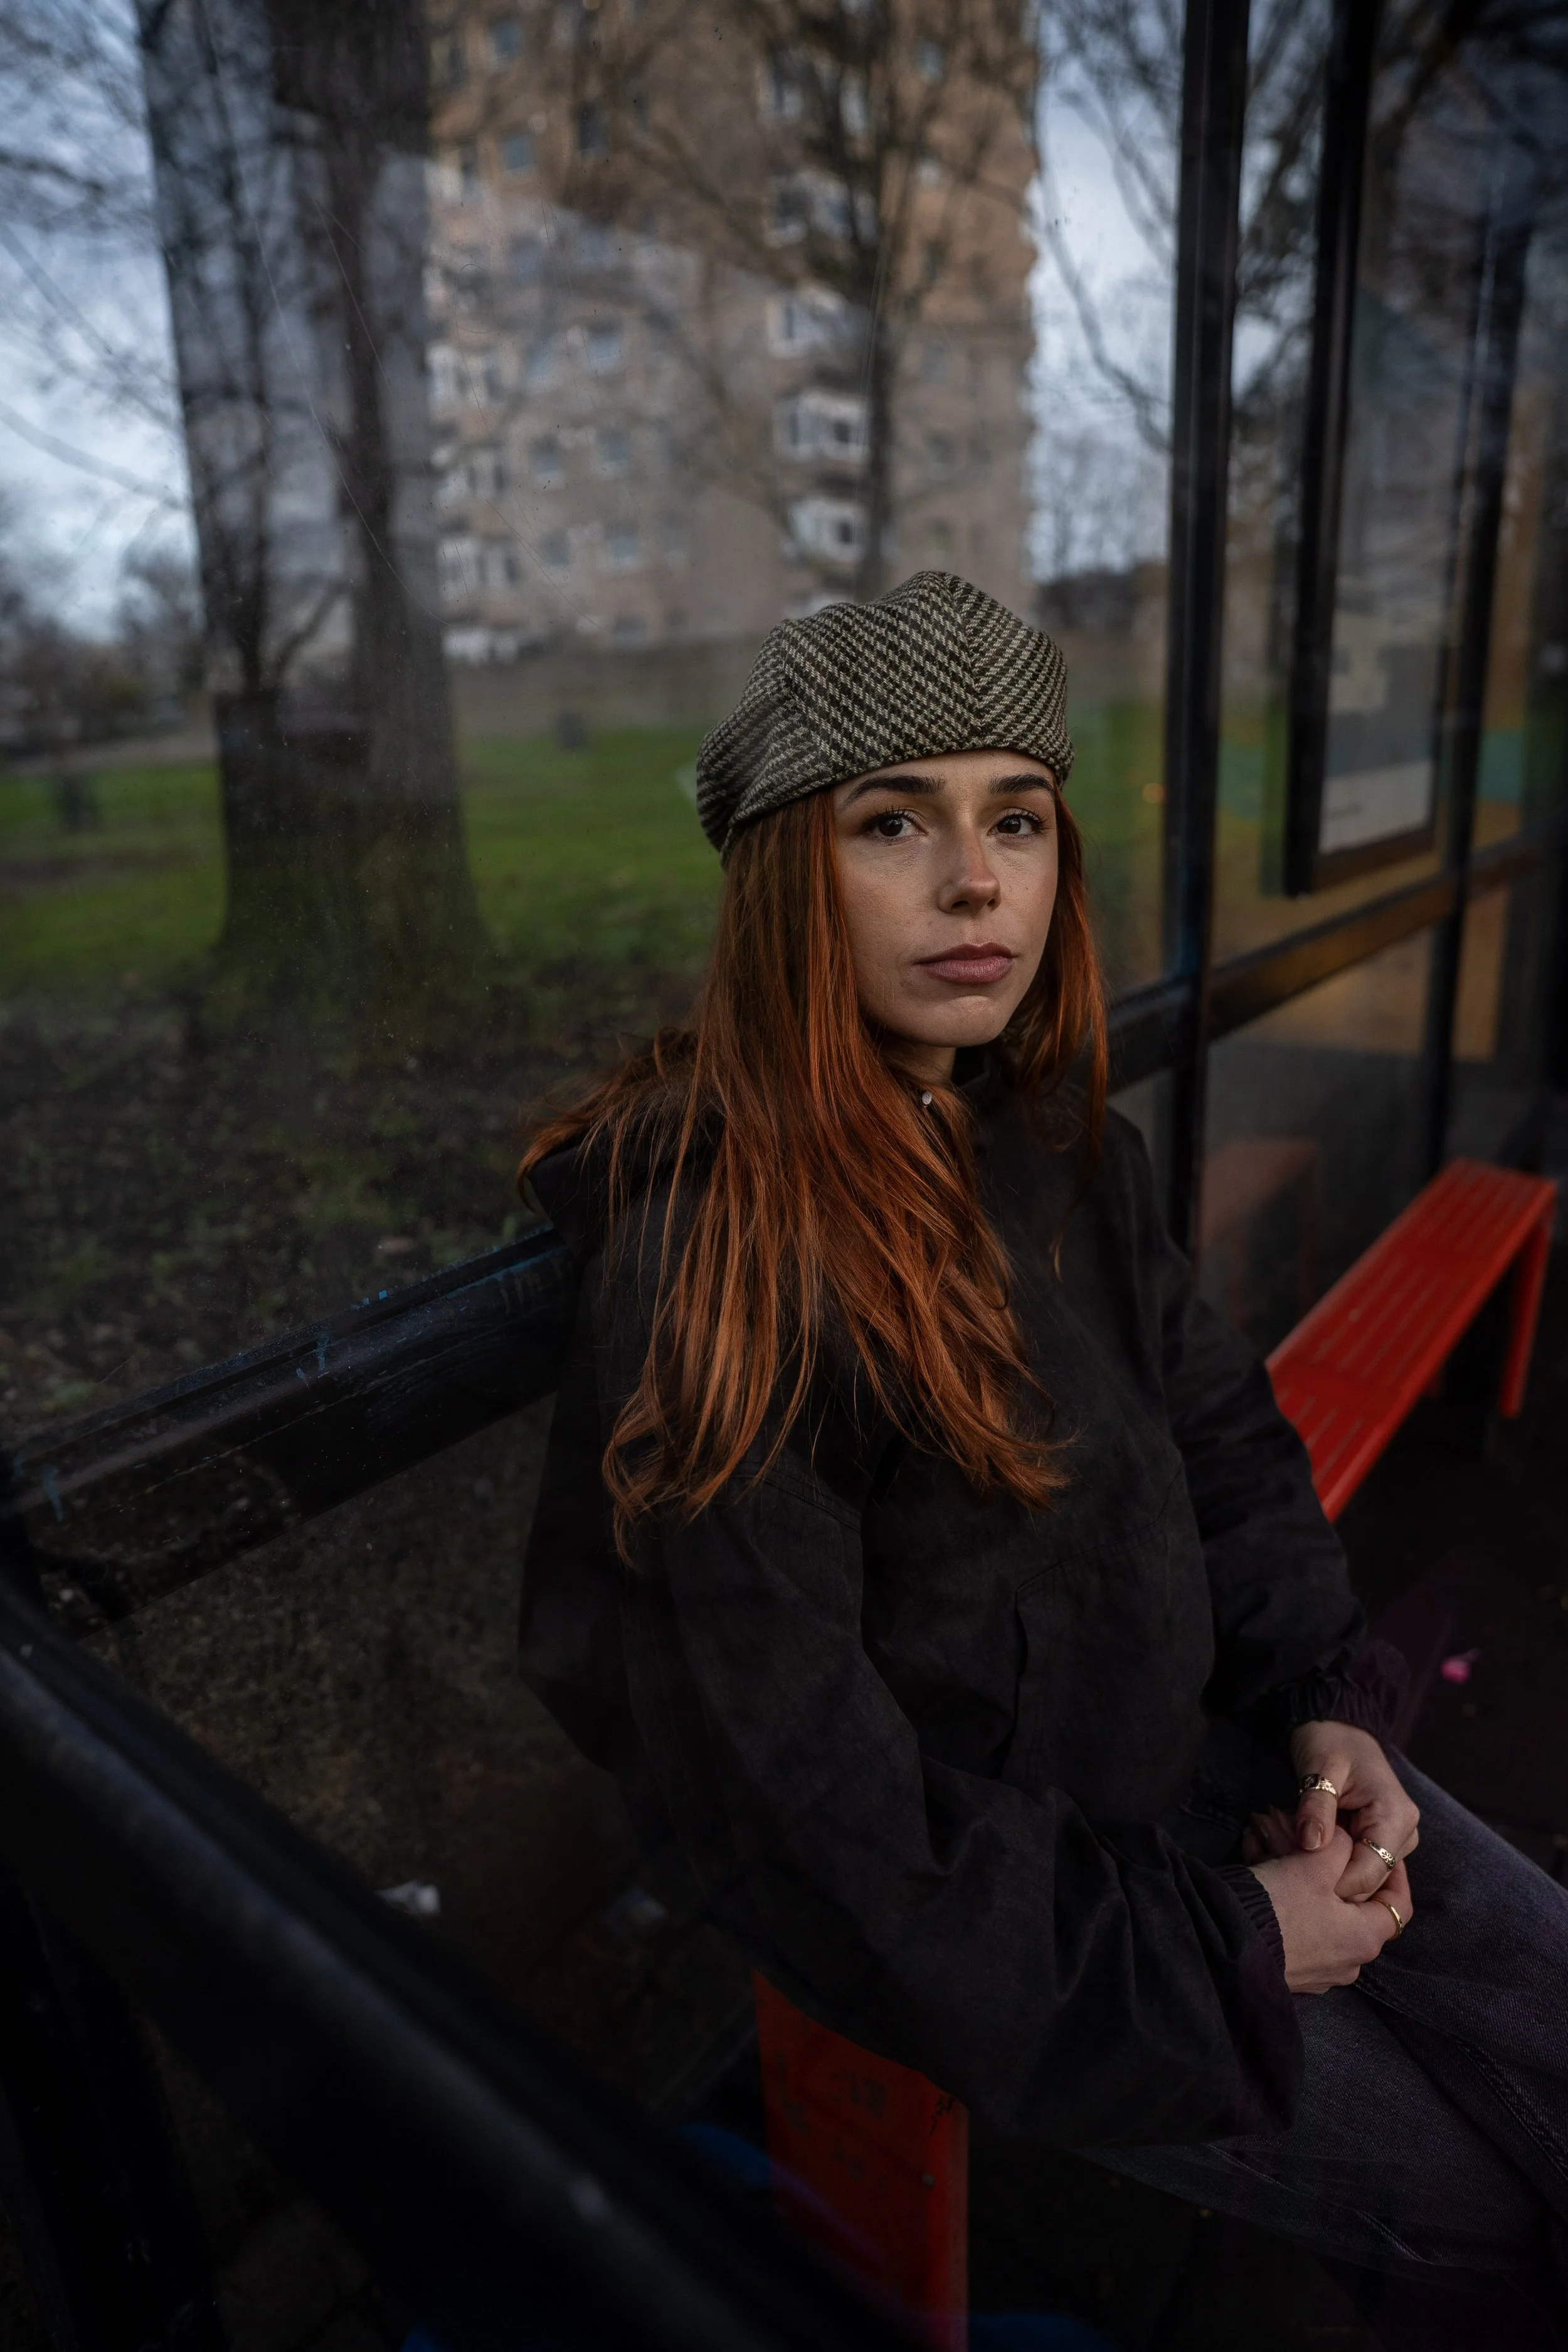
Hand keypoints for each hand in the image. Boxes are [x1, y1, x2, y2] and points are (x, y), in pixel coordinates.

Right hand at [1248, 1823, 1412, 1992]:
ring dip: (1318, 1898)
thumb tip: (1347, 1843)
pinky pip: (1306, 1940)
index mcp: (1366, 1938)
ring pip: (1330, 1926)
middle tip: (1329, 1855)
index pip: (1399, 1905)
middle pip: (1360, 1915)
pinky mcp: (1295, 1978)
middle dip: (1346, 1881)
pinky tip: (1276, 1895)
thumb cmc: (1280, 1904)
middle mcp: (1351, 1964)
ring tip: (1294, 1868)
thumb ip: (1340, 1847)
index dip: (1396, 1875)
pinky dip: (1299, 1916)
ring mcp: (1322, 1976)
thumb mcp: (1313, 1863)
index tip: (1379, 1851)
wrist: (1227, 1946)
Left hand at [1287, 1722, 1419, 1900]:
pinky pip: (1359, 1867)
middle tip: (1287, 1861)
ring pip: (1364, 1879)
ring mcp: (1396, 1840)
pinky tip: (1308, 1853)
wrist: (1338, 1728)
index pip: (1370, 1871)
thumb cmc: (1330, 1741)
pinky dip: (1334, 1865)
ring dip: (1330, 1874)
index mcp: (1396, 1816)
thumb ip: (1316, 1806)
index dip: (1335, 1882)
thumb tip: (1311, 1845)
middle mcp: (1405, 1834)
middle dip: (1330, 1878)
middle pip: (1370, 1881)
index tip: (1296, 1876)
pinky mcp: (1381, 1842)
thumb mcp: (1319, 1767)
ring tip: (1294, 1854)